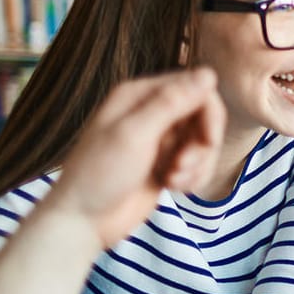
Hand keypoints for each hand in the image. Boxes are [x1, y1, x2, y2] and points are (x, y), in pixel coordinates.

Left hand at [42, 69, 224, 248]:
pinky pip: (197, 162)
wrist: (84, 221)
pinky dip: (193, 176)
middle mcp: (151, 112)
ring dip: (197, 164)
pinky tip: (173, 188)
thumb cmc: (100, 174)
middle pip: (204, 115)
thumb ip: (172, 102)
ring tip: (173, 181)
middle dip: (202, 144)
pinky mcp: (166, 163)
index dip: (209, 112)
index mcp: (140, 95)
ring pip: (203, 141)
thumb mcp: (135, 134)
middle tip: (182, 165)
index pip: (195, 86)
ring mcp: (160, 139)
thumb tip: (209, 73)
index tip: (209, 140)